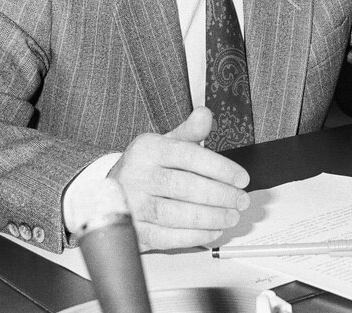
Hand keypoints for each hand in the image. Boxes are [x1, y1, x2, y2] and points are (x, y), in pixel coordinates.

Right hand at [108, 107, 250, 250]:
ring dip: (209, 217)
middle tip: (241, 200)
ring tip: (231, 217)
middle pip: (184, 187)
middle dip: (219, 195)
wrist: (109, 193)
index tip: (241, 178)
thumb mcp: (165, 143)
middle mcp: (137, 175)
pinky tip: (213, 231)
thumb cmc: (146, 167)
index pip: (189, 156)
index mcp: (148, 149)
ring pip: (175, 214)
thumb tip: (204, 114)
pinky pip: (165, 237)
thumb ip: (189, 131)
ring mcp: (132, 205)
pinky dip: (193, 237)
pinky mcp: (134, 231)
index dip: (219, 168)